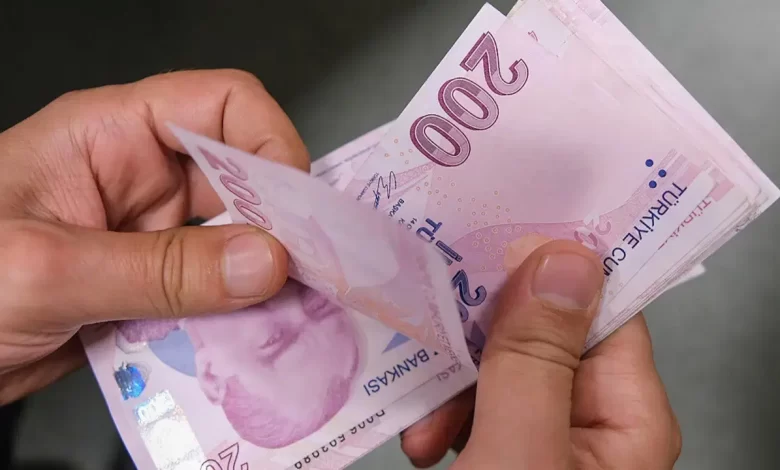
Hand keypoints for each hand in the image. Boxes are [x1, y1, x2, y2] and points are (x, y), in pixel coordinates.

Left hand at [0, 70, 309, 403]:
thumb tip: (265, 261)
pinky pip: (211, 293)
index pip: (223, 105)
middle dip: (278, 224)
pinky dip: (233, 317)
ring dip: (259, 280)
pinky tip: (242, 344)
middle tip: (308, 276)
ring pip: (235, 243)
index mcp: (113, 136)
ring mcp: (147, 236)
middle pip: (242, 179)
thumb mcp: (47, 271)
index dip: (271, 144)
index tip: (296, 209)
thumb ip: (160, 269)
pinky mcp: (148, 287)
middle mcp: (140, 178)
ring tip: (284, 318)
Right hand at [401, 239, 681, 468]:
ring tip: (422, 425)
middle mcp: (596, 424)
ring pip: (499, 370)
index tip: (491, 238)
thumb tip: (559, 258)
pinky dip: (444, 414)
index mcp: (629, 421)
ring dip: (450, 386)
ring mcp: (550, 439)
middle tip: (433, 345)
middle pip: (540, 336)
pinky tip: (424, 438)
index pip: (601, 308)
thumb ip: (534, 359)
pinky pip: (478, 406)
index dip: (547, 268)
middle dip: (478, 344)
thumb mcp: (518, 452)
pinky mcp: (510, 454)